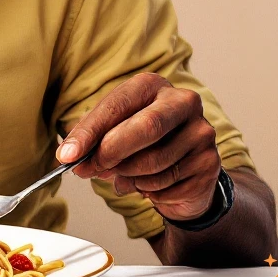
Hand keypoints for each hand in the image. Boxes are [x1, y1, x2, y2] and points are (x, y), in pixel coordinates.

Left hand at [56, 72, 221, 220]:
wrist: (183, 168)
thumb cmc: (141, 141)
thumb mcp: (111, 129)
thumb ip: (90, 139)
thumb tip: (69, 156)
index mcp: (153, 85)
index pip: (118, 105)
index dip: (90, 132)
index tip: (68, 155)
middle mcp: (183, 102)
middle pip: (147, 127)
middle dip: (112, 153)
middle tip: (90, 169)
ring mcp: (201, 132)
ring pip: (156, 162)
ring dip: (128, 176)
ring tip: (122, 176)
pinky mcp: (209, 164)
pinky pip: (169, 185)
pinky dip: (148, 191)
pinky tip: (147, 186)